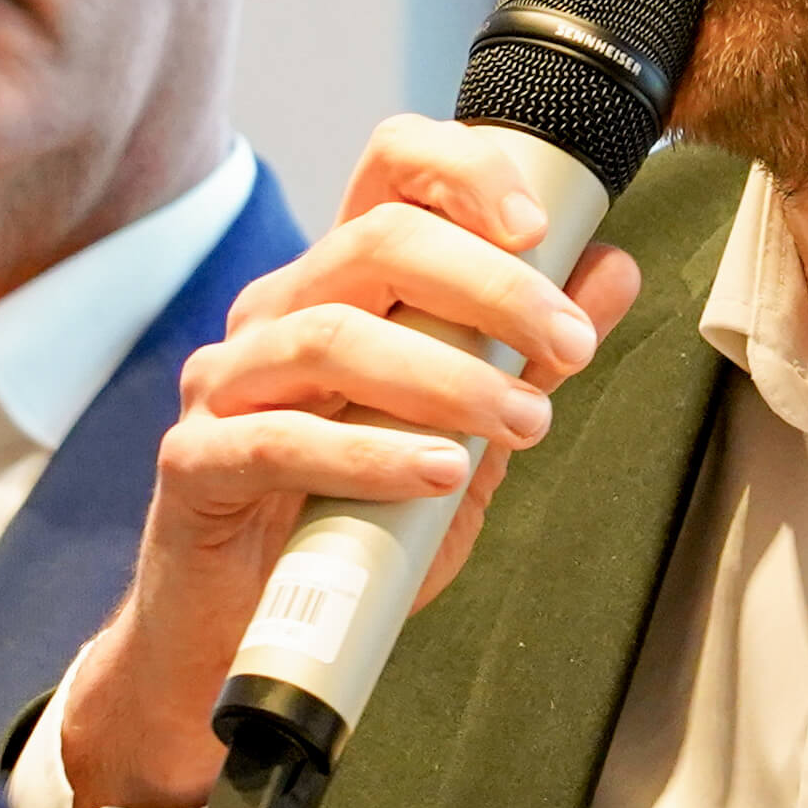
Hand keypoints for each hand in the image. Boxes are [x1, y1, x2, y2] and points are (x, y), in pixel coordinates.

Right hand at [60, 115, 642, 807]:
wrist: (240, 638)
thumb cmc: (349, 528)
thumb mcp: (464, 438)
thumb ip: (526, 359)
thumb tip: (613, 270)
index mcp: (337, 287)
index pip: (387, 169)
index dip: (463, 172)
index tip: (541, 226)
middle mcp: (274, 316)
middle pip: (375, 242)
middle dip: (490, 287)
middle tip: (570, 345)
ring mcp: (225, 385)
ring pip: (332, 338)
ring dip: (446, 376)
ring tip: (525, 424)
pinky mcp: (194, 464)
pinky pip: (278, 441)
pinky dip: (369, 454)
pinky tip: (437, 473)